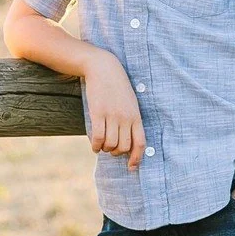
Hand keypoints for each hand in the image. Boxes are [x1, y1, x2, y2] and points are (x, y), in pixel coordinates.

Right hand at [83, 55, 145, 169]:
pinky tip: (94, 145)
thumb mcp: (130, 102)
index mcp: (136, 116)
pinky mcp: (98, 113)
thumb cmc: (117, 87)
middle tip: (110, 149)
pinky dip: (95, 145)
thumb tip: (127, 141)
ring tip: (101, 146)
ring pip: (110, 144)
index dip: (136, 158)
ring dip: (105, 149)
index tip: (131, 167)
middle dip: (116, 152)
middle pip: (123, 147)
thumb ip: (130, 120)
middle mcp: (126, 118)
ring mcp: (112, 116)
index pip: (140, 143)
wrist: (103, 68)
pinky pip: (98, 137)